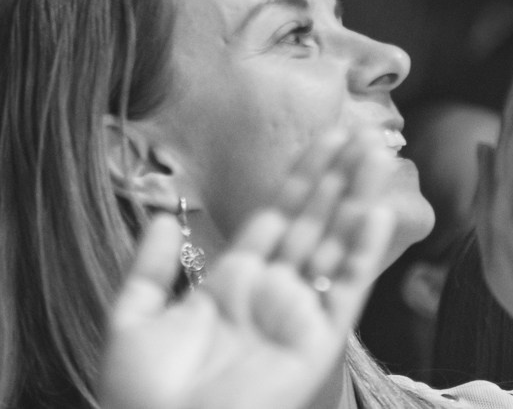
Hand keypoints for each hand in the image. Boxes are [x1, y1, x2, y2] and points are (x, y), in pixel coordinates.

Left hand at [101, 129, 395, 408]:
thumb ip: (151, 268)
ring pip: (334, 246)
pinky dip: (361, 251)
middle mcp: (270, 297)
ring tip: (377, 152)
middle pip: (311, 223)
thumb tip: (164, 217)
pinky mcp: (314, 344)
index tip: (323, 139)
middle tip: (362, 130)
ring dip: (356, 199)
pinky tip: (374, 211)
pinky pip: (344, 290)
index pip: (276, 218)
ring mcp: (295, 318)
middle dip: (336, 177)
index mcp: (231, 286)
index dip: (300, 178)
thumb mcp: (135, 318)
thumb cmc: (140, 396)